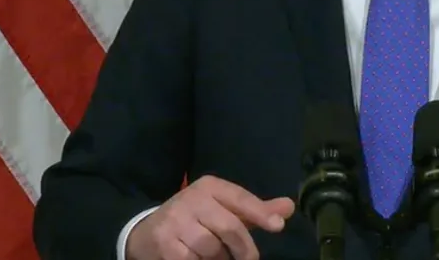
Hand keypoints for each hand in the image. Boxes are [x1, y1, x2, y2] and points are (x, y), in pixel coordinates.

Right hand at [126, 175, 295, 259]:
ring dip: (220, 259)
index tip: (278, 225)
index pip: (240, 198)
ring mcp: (176, 221)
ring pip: (212, 248)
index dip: (260, 212)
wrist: (148, 231)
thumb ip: (255, 210)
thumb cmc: (196, 219)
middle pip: (229, 227)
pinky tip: (199, 259)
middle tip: (249, 259)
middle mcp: (191, 198)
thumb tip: (290, 206)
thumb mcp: (224, 209)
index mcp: (209, 186)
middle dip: (244, 249)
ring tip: (217, 257)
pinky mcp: (164, 243)